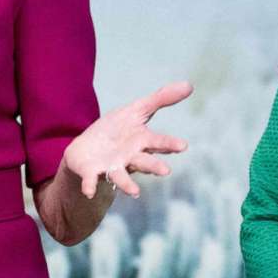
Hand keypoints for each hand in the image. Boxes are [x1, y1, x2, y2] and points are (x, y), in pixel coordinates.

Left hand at [59, 81, 191, 199]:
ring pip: (121, 176)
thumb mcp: (137, 110)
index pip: (158, 142)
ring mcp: (111, 167)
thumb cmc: (118, 130)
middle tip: (165, 171)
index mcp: (141, 142)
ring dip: (127, 184)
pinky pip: (91, 181)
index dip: (170, 144)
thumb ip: (161, 99)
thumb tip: (190, 85)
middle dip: (154, 166)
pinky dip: (90, 186)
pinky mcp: (92, 173)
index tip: (182, 146)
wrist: (88, 148)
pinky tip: (89, 192)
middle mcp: (130, 158)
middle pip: (143, 162)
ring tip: (134, 192)